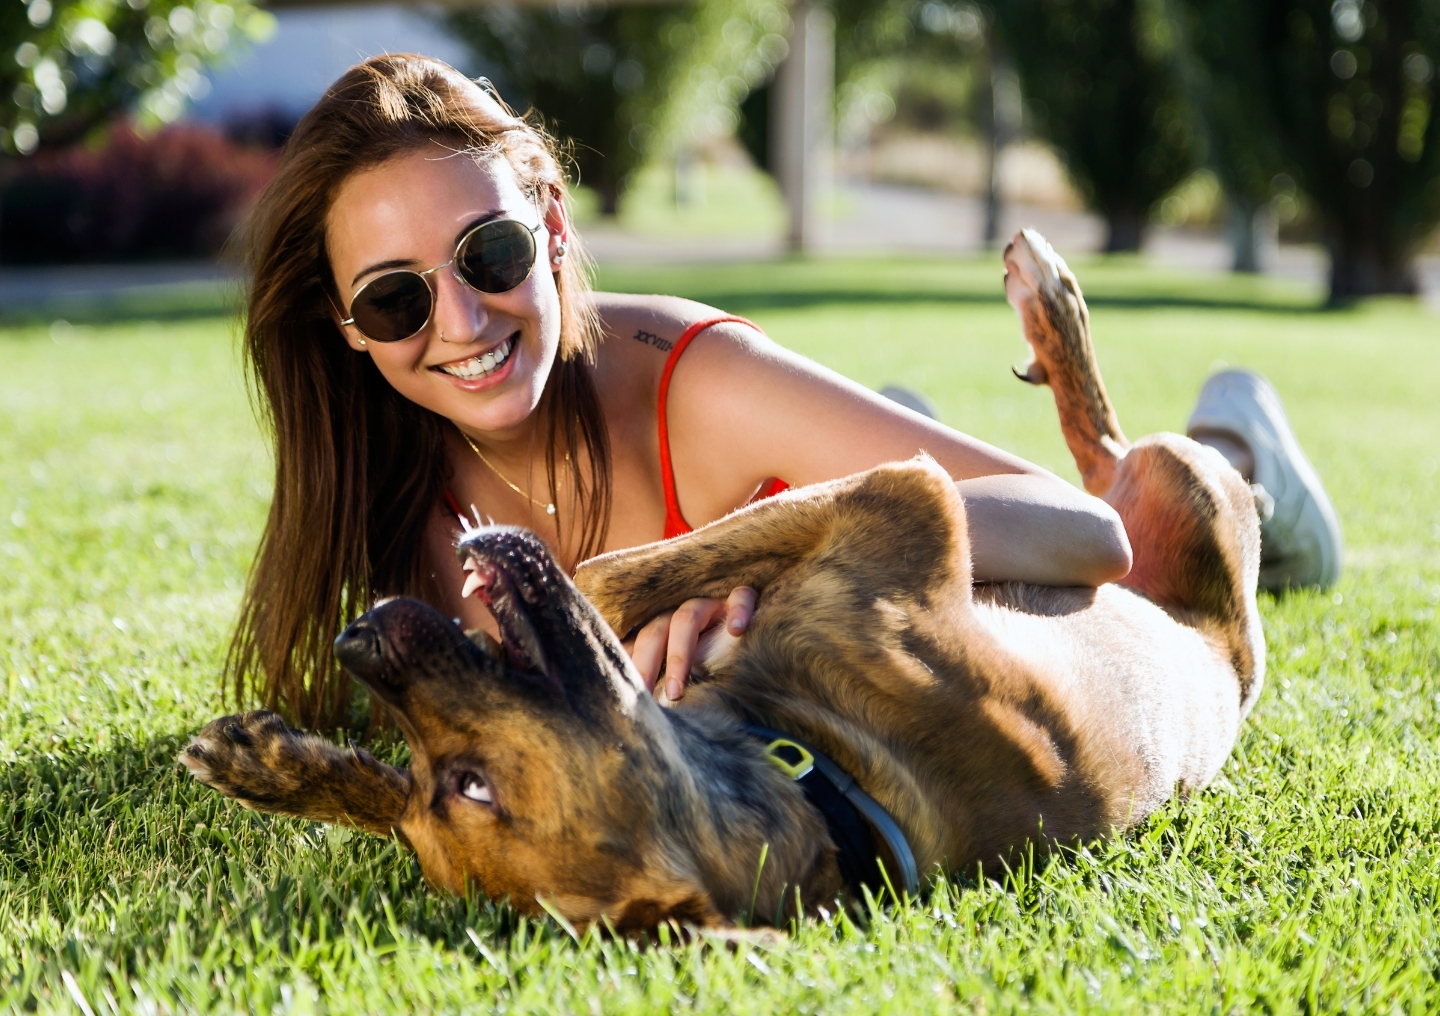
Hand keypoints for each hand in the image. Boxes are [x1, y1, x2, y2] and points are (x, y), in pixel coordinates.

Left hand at [624, 587, 756, 701]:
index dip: (628, 667)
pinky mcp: (737, 598)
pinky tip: (737, 630)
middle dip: (645, 666)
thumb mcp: (686, 681)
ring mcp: (708, 605)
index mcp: (660, 631)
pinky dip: (737, 610)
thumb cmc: (714, 667)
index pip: (635, 644)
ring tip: (676, 691)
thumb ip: (664, 690)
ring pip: (687, 618)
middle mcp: (678, 615)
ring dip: (679, 655)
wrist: (756, 638)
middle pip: (654, 633)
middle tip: (642, 699)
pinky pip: (739, 597)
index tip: (622, 699)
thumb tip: (645, 716)